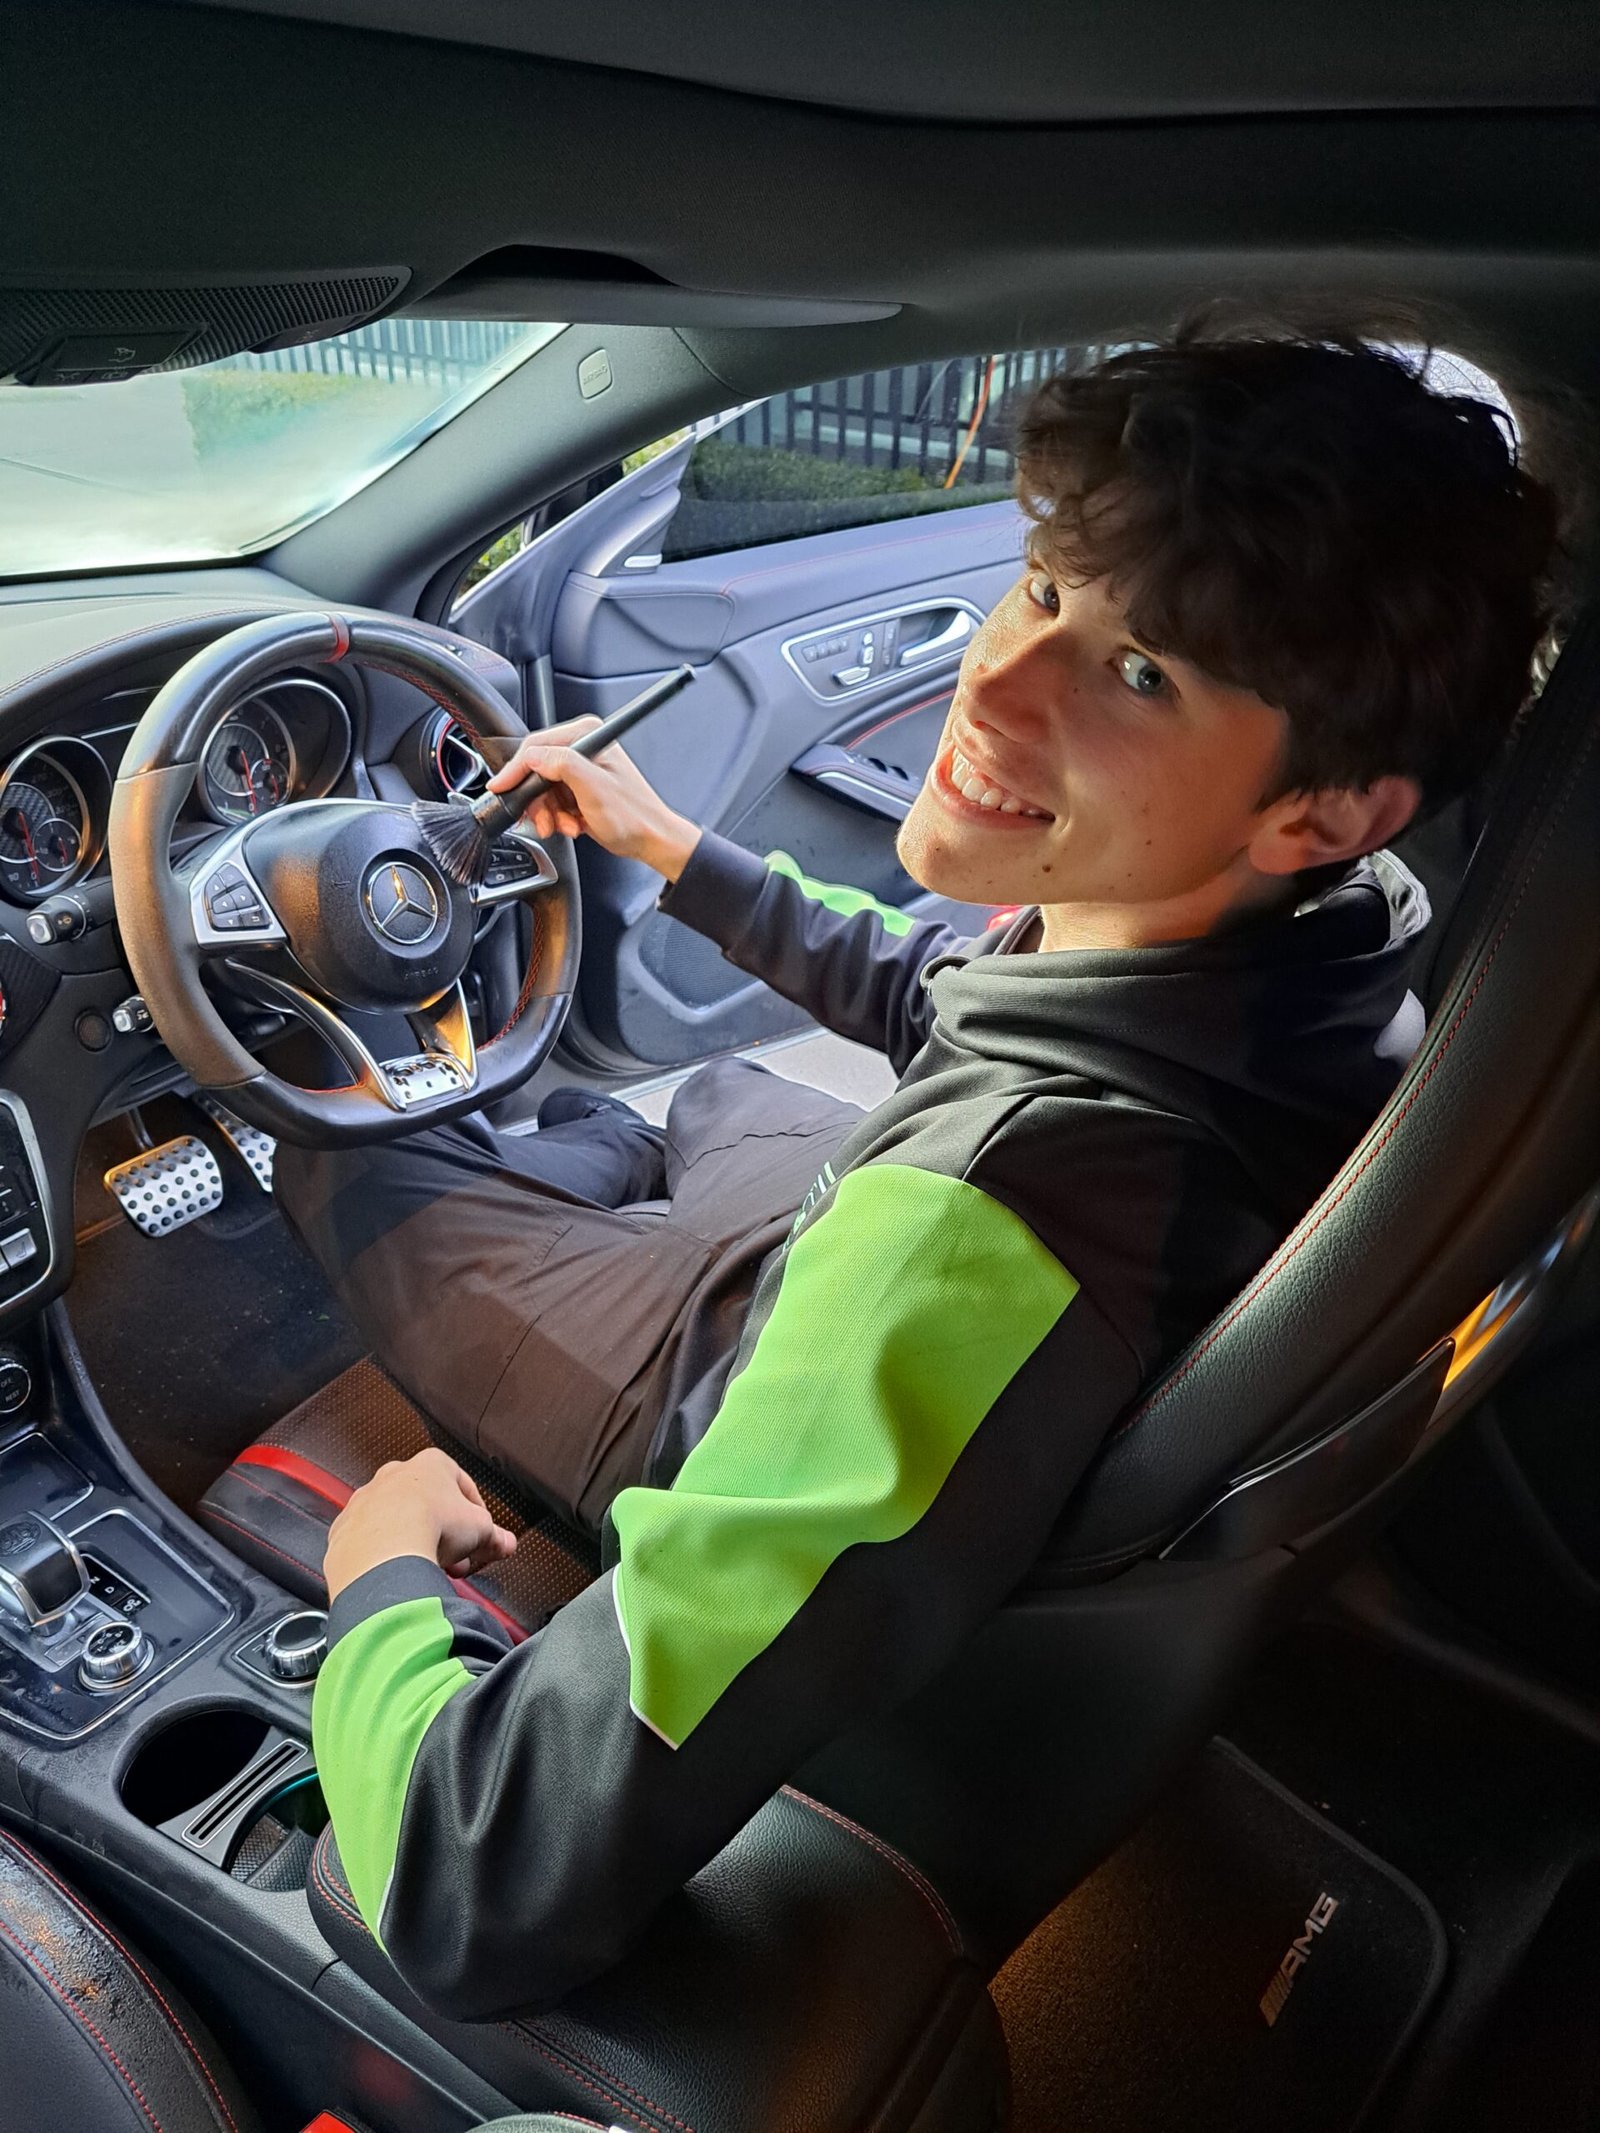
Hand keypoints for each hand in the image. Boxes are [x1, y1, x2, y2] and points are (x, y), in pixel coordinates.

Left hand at [323, 1447, 516, 1602]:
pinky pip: (369, 1542)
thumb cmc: (431, 1527)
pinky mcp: (345, 1528)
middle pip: (427, 1505)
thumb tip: (506, 1543)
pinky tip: (396, 1574)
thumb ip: (496, 1536)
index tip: (479, 1541)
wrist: (384, 1553)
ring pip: (396, 1522)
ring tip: (426, 1570)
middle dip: (443, 1533)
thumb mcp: (481, 1530)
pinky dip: (383, 1557)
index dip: (475, 1518)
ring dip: (413, 1543)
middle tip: (455, 1560)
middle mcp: (394, 1475)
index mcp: (431, 1464)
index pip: (463, 1488)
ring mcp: (366, 1500)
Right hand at [487, 716, 700, 881]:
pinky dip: (556, 818)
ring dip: (549, 814)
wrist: (650, 840)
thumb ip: (562, 765)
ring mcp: (580, 769)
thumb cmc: (633, 815)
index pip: (537, 746)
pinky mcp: (578, 788)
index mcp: (588, 735)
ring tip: (566, 826)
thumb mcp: (594, 788)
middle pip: (536, 770)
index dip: (516, 770)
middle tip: (543, 821)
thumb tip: (533, 757)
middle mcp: (582, 747)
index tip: (500, 788)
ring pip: (541, 790)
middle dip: (538, 801)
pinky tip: (572, 825)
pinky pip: (551, 802)